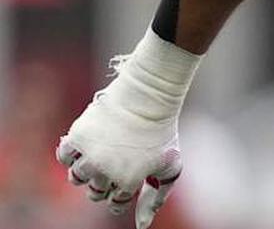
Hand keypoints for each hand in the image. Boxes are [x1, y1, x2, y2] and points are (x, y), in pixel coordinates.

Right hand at [57, 86, 181, 228]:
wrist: (148, 98)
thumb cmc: (161, 134)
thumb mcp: (169, 168)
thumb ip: (157, 198)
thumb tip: (141, 226)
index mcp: (129, 182)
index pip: (116, 203)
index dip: (123, 191)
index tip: (129, 173)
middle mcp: (106, 172)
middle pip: (95, 193)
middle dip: (106, 182)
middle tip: (118, 161)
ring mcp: (89, 155)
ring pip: (76, 178)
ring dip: (87, 170)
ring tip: (102, 153)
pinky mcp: (77, 136)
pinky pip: (63, 156)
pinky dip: (71, 153)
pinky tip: (87, 144)